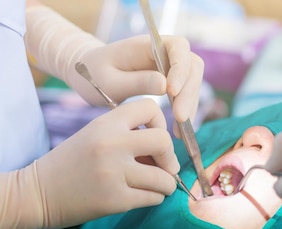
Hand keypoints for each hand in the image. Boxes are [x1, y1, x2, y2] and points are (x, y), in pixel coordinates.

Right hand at [32, 98, 179, 228]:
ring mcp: (114, 173)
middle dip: (170, 157)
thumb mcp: (93, 136)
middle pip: (164, 141)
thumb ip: (126, 135)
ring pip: (165, 177)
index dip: (160, 123)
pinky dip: (155, 198)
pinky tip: (143, 196)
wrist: (36, 193)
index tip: (154, 139)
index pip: (151, 107)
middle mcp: (111, 145)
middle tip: (164, 167)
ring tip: (157, 186)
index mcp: (105, 124)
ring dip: (166, 183)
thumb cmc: (69, 164)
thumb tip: (167, 150)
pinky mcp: (115, 200)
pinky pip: (154, 198)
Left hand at [71, 35, 203, 125]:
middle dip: (189, 93)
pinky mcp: (170, 82)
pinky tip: (178, 131)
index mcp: (147, 44)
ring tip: (179, 132)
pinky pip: (185, 95)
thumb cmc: (94, 74)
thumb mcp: (109, 81)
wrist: (88, 75)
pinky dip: (185, 112)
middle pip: (191, 66)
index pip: (178, 47)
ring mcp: (169, 67)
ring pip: (192, 82)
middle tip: (180, 118)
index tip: (171, 92)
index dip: (180, 68)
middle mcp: (163, 53)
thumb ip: (136, 82)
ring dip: (190, 106)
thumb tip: (164, 85)